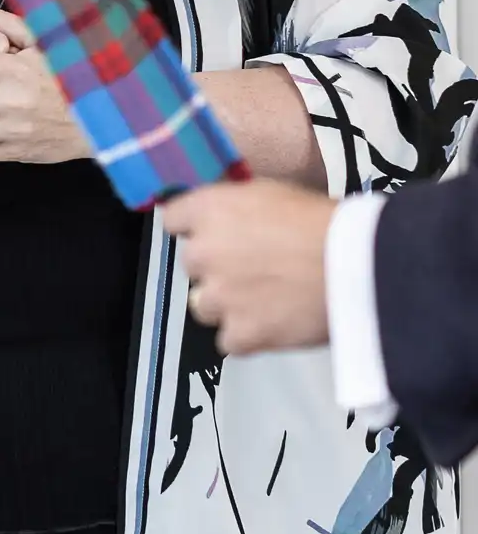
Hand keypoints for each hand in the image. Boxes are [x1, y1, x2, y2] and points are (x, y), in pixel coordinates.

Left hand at [164, 181, 337, 353]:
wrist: (359, 266)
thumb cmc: (323, 222)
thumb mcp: (271, 193)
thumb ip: (234, 208)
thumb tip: (225, 220)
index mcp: (207, 210)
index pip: (174, 220)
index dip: (196, 228)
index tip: (217, 235)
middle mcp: (202, 253)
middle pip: (192, 265)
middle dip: (217, 267)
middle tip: (256, 270)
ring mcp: (219, 297)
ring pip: (204, 305)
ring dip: (227, 305)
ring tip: (266, 301)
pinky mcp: (241, 334)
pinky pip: (229, 341)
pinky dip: (248, 337)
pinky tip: (274, 325)